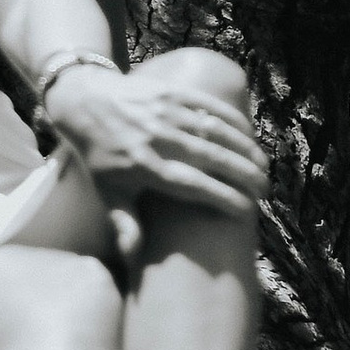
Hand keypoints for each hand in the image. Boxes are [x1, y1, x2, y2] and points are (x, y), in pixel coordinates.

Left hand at [44, 56, 269, 233]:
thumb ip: (124, 224)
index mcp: (144, 168)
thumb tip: (134, 258)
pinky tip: (249, 134)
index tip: (247, 210)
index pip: (193, 186)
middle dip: (244, 174)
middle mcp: (158, 139)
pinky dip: (232, 119)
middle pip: (211, 158)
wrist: (84, 101)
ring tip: (263, 166)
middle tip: (265, 190)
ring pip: (215, 130)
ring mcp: (166, 112)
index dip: (224, 198)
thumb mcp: (107, 192)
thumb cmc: (99, 155)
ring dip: (244, 147)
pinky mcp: (171, 92)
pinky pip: (208, 105)